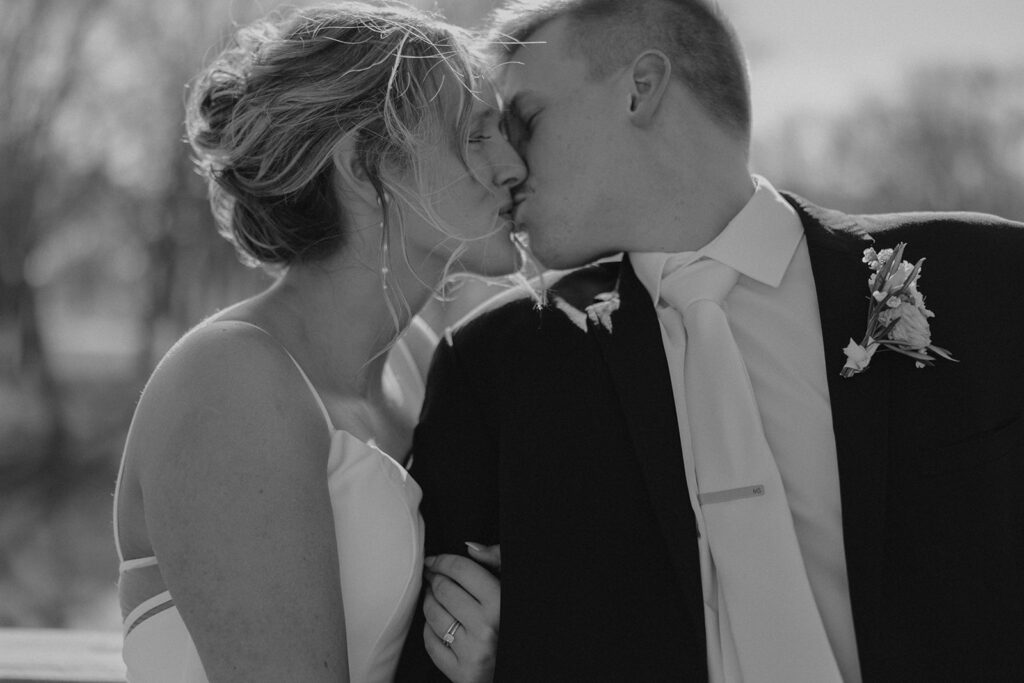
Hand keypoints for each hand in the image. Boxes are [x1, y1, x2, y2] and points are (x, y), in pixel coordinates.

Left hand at [422, 543, 500, 682]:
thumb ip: (497, 563)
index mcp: (500, 603)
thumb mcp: (510, 588)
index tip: (434, 560)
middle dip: (433, 578)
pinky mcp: (462, 673)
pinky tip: (439, 624)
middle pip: (443, 589)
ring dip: (429, 601)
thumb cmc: (510, 621)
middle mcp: (486, 629)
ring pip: (432, 614)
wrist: (510, 664)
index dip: (442, 560)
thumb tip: (471, 547)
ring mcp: (473, 653)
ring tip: (434, 597)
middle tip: (432, 576)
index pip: (461, 570)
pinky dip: (430, 631)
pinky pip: (432, 644)